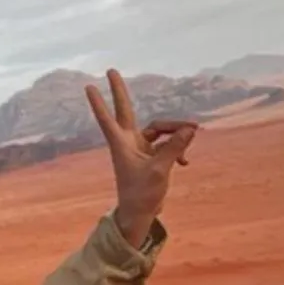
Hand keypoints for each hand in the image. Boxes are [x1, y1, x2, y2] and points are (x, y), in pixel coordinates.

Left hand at [86, 69, 198, 247]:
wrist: (140, 214)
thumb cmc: (142, 194)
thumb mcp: (161, 170)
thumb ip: (175, 147)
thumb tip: (189, 129)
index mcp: (121, 144)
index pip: (108, 118)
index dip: (99, 102)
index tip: (88, 86)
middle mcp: (128, 142)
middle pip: (126, 110)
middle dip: (120, 91)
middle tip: (110, 70)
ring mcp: (140, 147)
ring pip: (158, 128)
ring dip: (176, 131)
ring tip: (194, 133)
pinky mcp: (151, 155)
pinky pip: (168, 143)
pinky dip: (178, 148)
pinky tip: (186, 162)